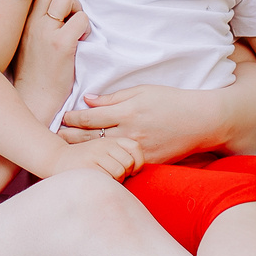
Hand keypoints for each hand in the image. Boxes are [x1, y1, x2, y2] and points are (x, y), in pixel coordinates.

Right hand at [10, 0, 87, 123]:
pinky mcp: (61, 45)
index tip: (63, 14)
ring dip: (77, 11)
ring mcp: (46, 33)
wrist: (34, 101)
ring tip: (76, 31)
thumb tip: (55, 11)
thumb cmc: (34, 75)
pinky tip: (81, 42)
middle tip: (71, 19)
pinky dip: (85, 28)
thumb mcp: (28, 44)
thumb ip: (37, 25)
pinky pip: (81, 19)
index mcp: (25, 22)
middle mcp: (33, 23)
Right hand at [45, 134, 140, 180]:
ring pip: (119, 172)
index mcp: (110, 139)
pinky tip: (98, 183)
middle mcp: (103, 144)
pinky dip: (106, 185)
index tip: (132, 171)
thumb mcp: (103, 149)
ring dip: (114, 181)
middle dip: (124, 174)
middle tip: (113, 177)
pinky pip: (107, 179)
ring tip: (104, 180)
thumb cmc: (85, 159)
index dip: (138, 162)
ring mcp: (95, 155)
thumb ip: (121, 154)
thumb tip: (139, 169)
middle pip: (128, 163)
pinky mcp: (88, 167)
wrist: (56, 159)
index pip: (135, 147)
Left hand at [56, 85, 229, 164]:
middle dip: (69, 137)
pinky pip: (120, 165)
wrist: (202, 121)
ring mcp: (137, 151)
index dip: (71, 118)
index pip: (89, 118)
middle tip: (53, 137)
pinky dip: (105, 163)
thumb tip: (87, 100)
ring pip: (102, 154)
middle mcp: (129, 133)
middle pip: (90, 139)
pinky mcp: (146, 163)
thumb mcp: (142, 90)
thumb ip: (113, 97)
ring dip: (82, 153)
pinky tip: (93, 163)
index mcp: (127, 112)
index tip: (62, 117)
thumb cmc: (172, 101)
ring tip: (66, 152)